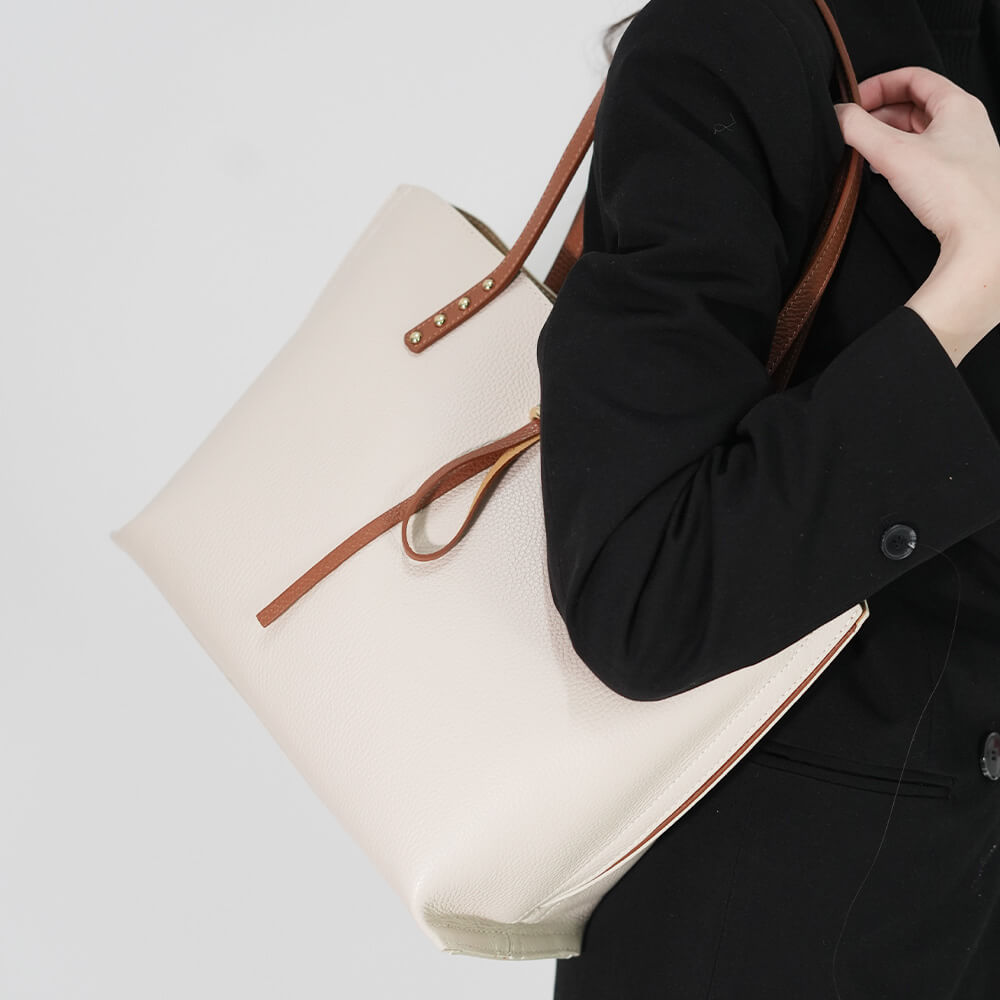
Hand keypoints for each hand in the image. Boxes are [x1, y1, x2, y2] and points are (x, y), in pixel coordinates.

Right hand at [833, 66, 999, 361]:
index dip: (879, 83)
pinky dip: (901, 157)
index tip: (853, 101)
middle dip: (880, 112)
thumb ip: (858, 129)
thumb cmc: (955, 192)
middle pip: (915, 104)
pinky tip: (884, 173)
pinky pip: (925, 156)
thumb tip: (836, 114)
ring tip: (863, 151)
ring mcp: (965, 151)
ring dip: (888, 136)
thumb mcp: (894, 154)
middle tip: (852, 128)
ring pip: (919, 131)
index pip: (915, 77)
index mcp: (958, 105)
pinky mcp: (959, 178)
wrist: (985, 237)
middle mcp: (966, 123)